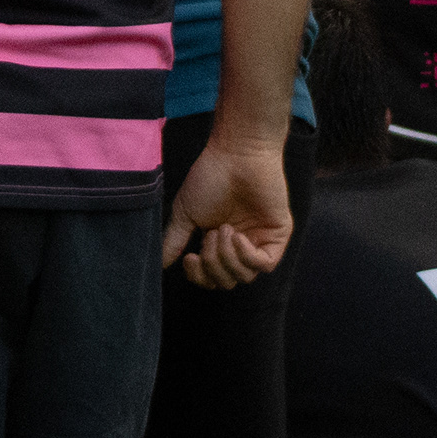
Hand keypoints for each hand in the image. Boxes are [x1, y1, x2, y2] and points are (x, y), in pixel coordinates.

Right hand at [163, 130, 293, 289]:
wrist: (236, 156)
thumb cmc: (210, 177)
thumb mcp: (185, 213)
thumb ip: (175, 240)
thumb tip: (160, 265)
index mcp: (217, 242)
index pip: (210, 277)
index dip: (199, 276)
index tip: (190, 258)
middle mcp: (239, 246)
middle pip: (226, 281)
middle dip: (214, 265)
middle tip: (211, 235)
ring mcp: (259, 242)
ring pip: (244, 276)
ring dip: (228, 257)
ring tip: (223, 229)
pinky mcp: (276, 237)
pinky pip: (264, 264)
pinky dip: (247, 255)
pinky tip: (237, 235)